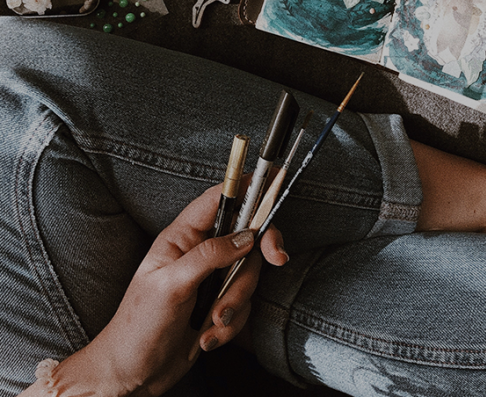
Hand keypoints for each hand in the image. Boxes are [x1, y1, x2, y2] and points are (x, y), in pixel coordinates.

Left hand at [27, 181, 287, 396]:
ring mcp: (211, 278)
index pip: (218, 199)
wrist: (131, 374)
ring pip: (248, 275)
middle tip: (276, 260)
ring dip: (235, 302)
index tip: (273, 191)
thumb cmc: (138, 327)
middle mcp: (200, 252)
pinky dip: (231, 323)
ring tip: (211, 322)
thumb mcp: (171, 286)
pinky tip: (207, 337)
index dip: (247, 189)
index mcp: (182, 236)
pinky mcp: (218, 303)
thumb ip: (209, 256)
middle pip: (245, 239)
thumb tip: (246, 237)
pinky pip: (244, 304)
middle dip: (254, 260)